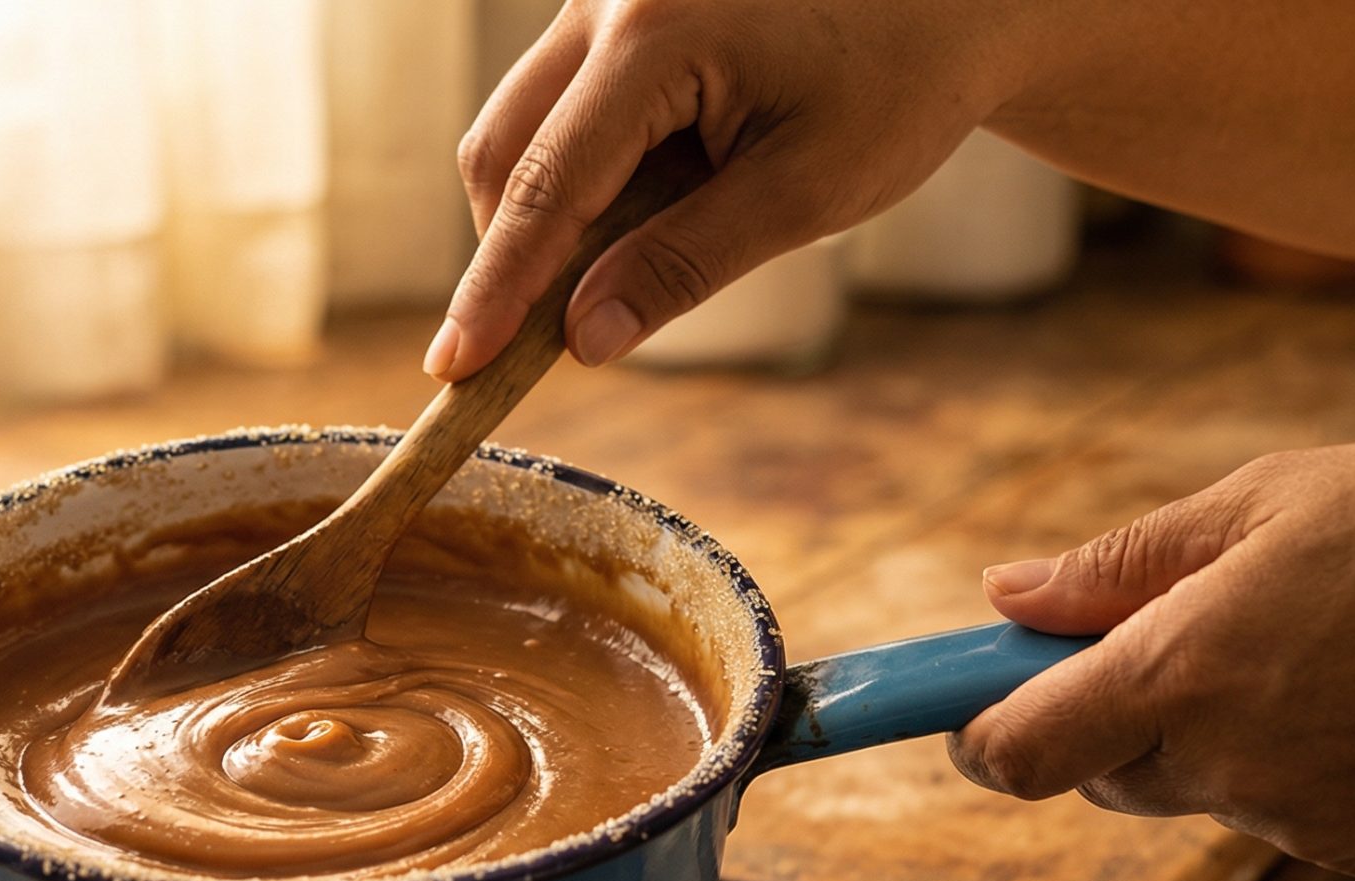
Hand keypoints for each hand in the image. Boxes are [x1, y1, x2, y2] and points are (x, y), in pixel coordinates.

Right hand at [430, 0, 1032, 379]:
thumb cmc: (900, 82)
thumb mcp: (806, 193)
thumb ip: (685, 265)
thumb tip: (583, 342)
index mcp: (657, 29)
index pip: (546, 184)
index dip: (497, 289)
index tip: (453, 369)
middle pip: (503, 148)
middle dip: (517, 253)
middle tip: (548, 342)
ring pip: (520, 125)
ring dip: (554, 211)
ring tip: (649, 245)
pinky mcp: (614, 5)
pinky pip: (560, 103)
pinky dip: (582, 171)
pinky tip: (662, 193)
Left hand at [949, 436, 1354, 877]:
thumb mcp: (1270, 500)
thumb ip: (1122, 562)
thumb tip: (1005, 596)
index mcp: (1191, 667)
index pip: (1020, 750)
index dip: (974, 733)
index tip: (966, 711)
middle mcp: (1236, 762)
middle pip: (1100, 773)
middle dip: (1108, 716)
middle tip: (1180, 634)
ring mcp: (1305, 819)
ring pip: (1197, 791)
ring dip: (1213, 735)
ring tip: (1321, 645)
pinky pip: (1283, 815)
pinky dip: (1296, 765)